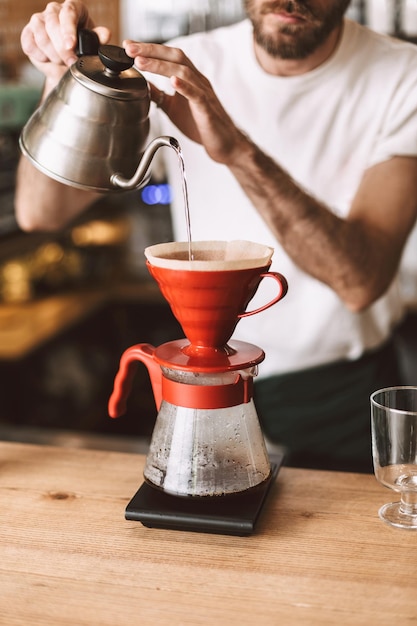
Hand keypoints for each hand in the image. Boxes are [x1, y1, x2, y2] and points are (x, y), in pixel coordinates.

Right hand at [21, 0, 110, 83]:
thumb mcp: (93, 45)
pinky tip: (48, 60)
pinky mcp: (28, 32)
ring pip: (41, 36)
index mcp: (73, 8)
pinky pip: (29, 44)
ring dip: (52, 55)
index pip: (69, 13)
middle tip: (70, 63)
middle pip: (53, 25)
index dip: (68, 30)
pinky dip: (39, 56)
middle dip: (62, 49)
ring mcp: (39, 20)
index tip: (71, 46)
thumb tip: (105, 34)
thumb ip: (99, 39)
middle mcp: (54, 10)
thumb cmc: (81, 49)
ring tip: (61, 62)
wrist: (66, 64)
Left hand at [124, 40, 246, 165]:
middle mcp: (198, 81)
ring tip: (142, 62)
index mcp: (189, 79)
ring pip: (184, 72)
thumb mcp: (173, 107)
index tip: (129, 46)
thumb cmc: (201, 125)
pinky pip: (197, 95)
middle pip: (176, 57)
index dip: (149, 49)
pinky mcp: (207, 110)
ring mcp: (204, 93)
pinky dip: (184, 87)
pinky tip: (173, 81)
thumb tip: (142, 83)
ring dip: (161, 66)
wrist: (224, 144)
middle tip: (130, 48)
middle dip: (151, 50)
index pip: (169, 56)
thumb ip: (159, 94)